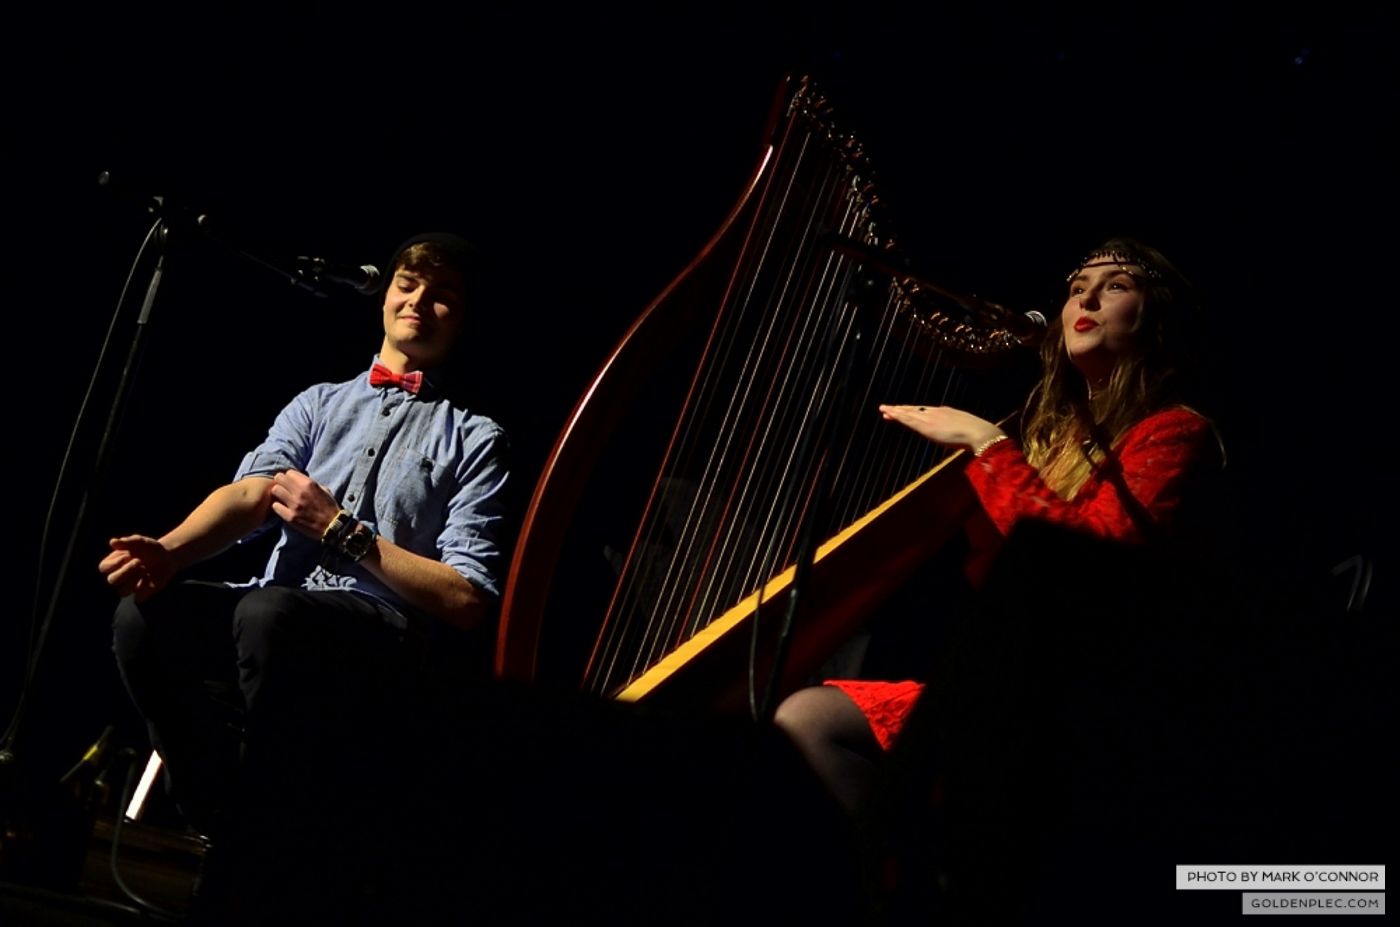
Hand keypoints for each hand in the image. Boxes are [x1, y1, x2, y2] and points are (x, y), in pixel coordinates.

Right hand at [99, 535, 176, 601]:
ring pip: (122, 592)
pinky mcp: (142, 594)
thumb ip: (127, 542)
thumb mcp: (140, 542)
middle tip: (139, 561)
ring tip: (144, 569)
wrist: (167, 557)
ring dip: (133, 581)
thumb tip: (112, 542)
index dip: (114, 563)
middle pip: (112, 580)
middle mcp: (118, 577)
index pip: (104, 568)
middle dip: (125, 571)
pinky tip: (149, 579)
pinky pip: (138, 598)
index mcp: (113, 564)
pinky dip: (144, 589)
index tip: (128, 555)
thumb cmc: (150, 549)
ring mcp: (129, 587)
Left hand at [270, 470, 342, 540]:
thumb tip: (299, 480)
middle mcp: (300, 492)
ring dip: (278, 493)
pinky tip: (283, 508)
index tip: (291, 482)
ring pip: (275, 490)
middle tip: (284, 488)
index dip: (290, 477)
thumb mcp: (324, 490)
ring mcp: (294, 505)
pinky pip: (275, 506)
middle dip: (281, 482)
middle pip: (279, 478)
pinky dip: (278, 506)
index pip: (289, 472)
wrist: (333, 526)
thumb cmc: (329, 508)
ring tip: (283, 498)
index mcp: (309, 484)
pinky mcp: (290, 517)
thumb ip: (310, 484)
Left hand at [878, 404, 1004, 449]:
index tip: (906, 412)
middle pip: (915, 410)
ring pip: (909, 413)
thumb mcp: (967, 431)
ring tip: (884, 409)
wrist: (978, 432)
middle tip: (888, 409)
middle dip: (902, 410)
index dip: (914, 412)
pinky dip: (898, 416)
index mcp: (947, 412)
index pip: (926, 411)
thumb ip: (960, 432)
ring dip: (896, 412)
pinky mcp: (926, 426)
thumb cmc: (978, 435)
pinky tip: (889, 414)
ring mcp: (930, 417)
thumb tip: (963, 438)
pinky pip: (908, 419)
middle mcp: (936, 412)